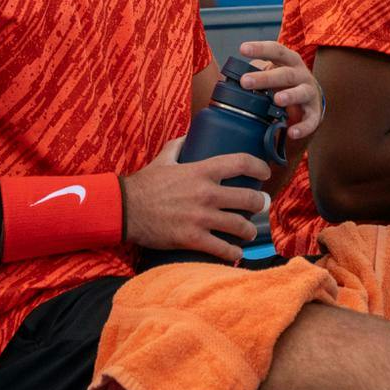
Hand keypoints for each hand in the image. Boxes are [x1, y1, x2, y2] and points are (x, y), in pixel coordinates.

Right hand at [122, 137, 272, 263]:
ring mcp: (201, 217)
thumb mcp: (163, 159)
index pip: (241, 162)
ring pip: (240, 226)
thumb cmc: (144, 184)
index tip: (265, 172)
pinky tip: (237, 254)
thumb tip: (188, 135)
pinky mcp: (192, 238)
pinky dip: (233, 253)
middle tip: (261, 205)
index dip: (259, 166)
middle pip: (248, 197)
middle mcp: (206, 193)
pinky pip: (222, 248)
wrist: (124, 210)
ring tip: (249, 232)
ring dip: (249, 231)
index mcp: (201, 171)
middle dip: (260, 203)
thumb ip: (178, 145)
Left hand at [239, 39, 323, 140]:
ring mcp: (309, 93)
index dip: (260, 49)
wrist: (310, 99)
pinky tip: (291, 132)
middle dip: (266, 78)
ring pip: (301, 93)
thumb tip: (227, 80)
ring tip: (277, 100)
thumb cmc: (285, 83)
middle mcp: (301, 75)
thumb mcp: (273, 72)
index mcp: (289, 61)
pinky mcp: (314, 113)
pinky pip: (310, 121)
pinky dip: (302, 127)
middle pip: (285, 74)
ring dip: (290, 95)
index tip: (242, 49)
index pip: (276, 51)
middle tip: (245, 81)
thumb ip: (256, 72)